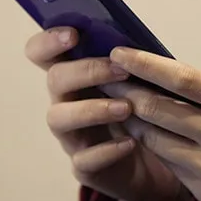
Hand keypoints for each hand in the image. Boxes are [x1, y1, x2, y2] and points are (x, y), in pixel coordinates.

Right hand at [25, 29, 186, 200]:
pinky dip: (106, 150)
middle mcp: (66, 102)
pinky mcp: (84, 166)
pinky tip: (129, 143)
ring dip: (92, 109)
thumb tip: (136, 38)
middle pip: (55, 80)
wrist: (158, 163)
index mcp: (75, 75)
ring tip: (126, 108)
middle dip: (86, 71)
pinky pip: (84, 160)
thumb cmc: (145, 111)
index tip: (73, 34)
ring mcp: (72, 136)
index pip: (42, 53)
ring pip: (60, 118)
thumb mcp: (140, 81)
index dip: (48, 41)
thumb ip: (131, 60)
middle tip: (121, 71)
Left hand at [102, 47, 200, 200]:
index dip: (145, 64)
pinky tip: (140, 137)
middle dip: (126, 91)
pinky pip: (169, 162)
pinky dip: (152, 147)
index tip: (120, 53)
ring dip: (132, 120)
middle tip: (104, 79)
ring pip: (155, 136)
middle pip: (159, 106)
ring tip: (117, 106)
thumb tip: (173, 78)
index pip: (182, 76)